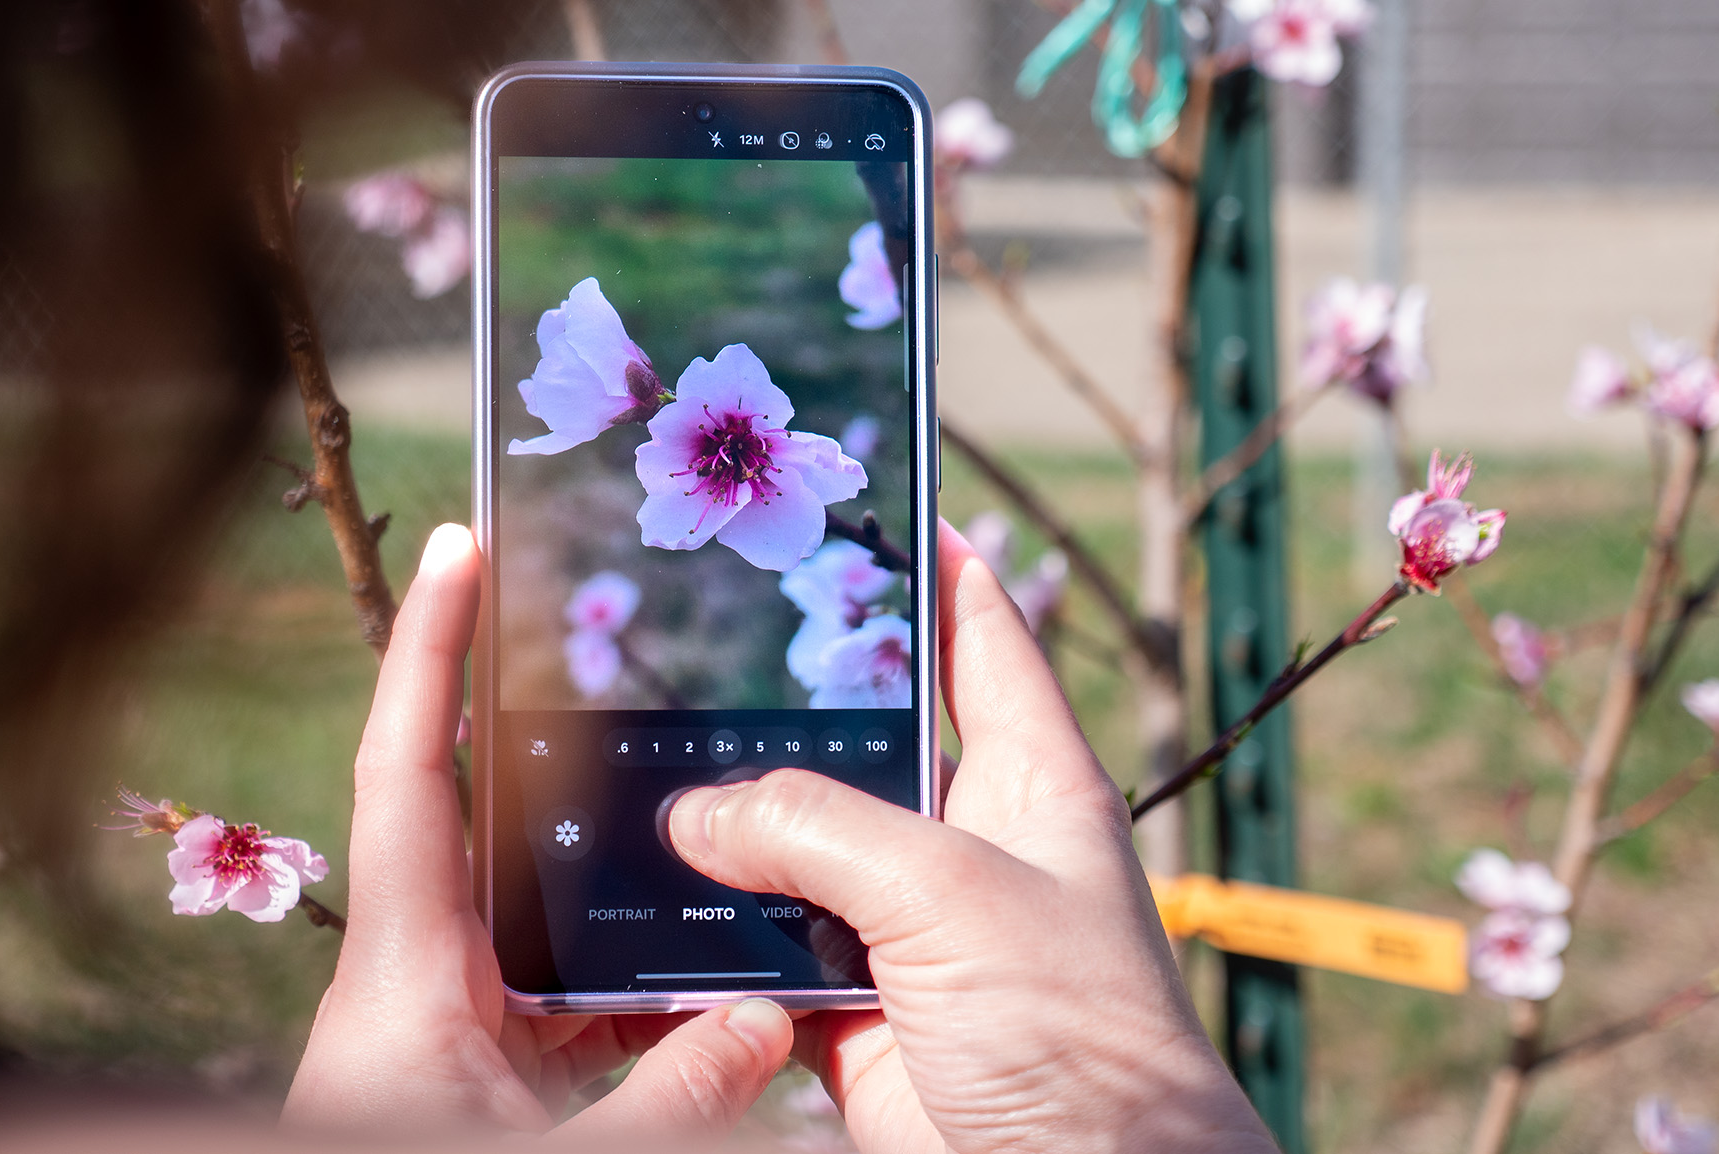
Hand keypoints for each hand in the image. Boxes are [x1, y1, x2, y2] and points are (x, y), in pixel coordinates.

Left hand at [283, 524, 792, 1140]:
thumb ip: (670, 1101)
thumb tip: (761, 1018)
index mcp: (404, 975)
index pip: (404, 772)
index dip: (427, 650)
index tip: (463, 545)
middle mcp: (422, 978)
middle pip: (489, 824)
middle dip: (563, 751)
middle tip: (635, 658)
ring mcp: (454, 1027)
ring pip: (547, 920)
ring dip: (625, 888)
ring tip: (715, 823)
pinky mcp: (485, 1075)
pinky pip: (569, 1001)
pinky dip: (637, 989)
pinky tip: (716, 987)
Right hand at [667, 520, 1278, 1153]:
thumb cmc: (1076, 1033)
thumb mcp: (951, 893)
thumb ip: (818, 832)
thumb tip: (697, 817)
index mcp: (1029, 782)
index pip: (988, 645)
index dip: (945, 574)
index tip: (892, 514)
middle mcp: (969, 845)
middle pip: (868, 748)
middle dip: (788, 713)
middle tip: (697, 653)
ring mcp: (910, 929)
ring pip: (799, 854)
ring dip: (732, 836)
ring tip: (642, 779)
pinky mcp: (858, 1008)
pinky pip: (767, 955)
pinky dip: (713, 944)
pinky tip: (651, 912)